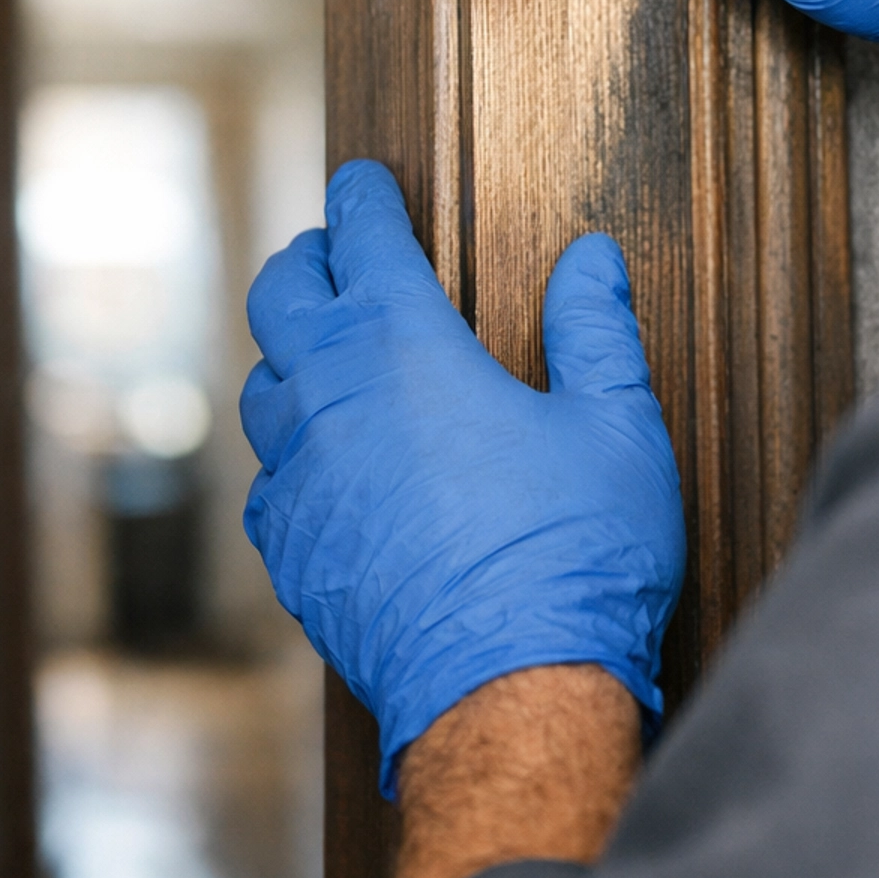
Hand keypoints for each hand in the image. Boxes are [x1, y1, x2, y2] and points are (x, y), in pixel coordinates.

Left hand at [240, 160, 685, 796]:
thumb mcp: (615, 427)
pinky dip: (291, 453)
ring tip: (326, 353)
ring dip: (292, 357)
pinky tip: (325, 465)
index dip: (364, 199)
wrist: (509, 695)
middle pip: (281, 296)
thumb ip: (597, 331)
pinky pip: (268, 481)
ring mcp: (301, 480)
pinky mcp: (293, 553)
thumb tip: (593, 258)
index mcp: (405, 346)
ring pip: (263, 388)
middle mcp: (332, 399)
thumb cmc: (574, 556)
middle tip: (334, 253)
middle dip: (307, 262)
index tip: (365, 182)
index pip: (363, 238)